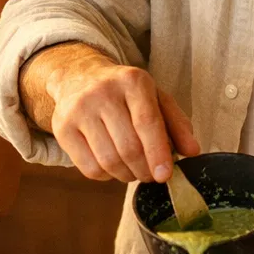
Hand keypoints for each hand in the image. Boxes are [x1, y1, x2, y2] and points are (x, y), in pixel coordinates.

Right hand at [45, 50, 201, 182]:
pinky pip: (89, 168)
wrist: (79, 77)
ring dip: (127, 176)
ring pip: (109, 161)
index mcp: (132, 80)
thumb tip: (192, 152)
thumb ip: (177, 124)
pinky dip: (106, 176)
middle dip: (144, 170)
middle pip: (128, 147)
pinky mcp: (62, 127)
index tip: (165, 175)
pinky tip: (112, 166)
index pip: (147, 122)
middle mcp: (102, 91)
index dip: (158, 153)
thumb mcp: (155, 98)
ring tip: (134, 171)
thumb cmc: (125, 94)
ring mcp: (78, 109)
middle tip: (151, 175)